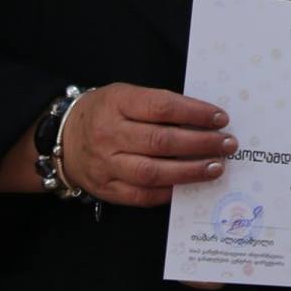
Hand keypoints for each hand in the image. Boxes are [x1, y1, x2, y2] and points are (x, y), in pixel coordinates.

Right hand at [60, 83, 238, 206]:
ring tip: (216, 167)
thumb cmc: (106, 112)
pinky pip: (141, 195)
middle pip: (161, 141)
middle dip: (200, 144)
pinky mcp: (106, 189)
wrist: (63, 138)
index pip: (162, 107)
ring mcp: (106, 165)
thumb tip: (204, 119)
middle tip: (228, 144)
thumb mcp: (126, 95)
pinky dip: (169, 192)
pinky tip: (189, 186)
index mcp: (117, 103)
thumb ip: (159, 105)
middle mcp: (109, 135)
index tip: (220, 117)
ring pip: (153, 172)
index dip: (195, 112)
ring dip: (190, 171)